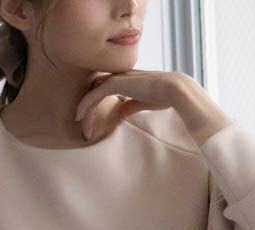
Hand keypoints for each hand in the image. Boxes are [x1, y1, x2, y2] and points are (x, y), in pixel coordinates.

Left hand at [74, 70, 232, 146]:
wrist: (174, 90)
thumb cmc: (164, 96)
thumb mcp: (141, 102)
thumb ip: (128, 105)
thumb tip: (119, 113)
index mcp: (125, 79)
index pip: (103, 90)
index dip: (95, 104)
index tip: (90, 122)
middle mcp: (119, 76)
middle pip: (95, 90)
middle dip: (88, 108)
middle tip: (85, 128)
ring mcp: (117, 78)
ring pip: (93, 93)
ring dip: (86, 111)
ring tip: (82, 127)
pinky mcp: (116, 83)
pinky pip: (95, 94)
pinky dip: (86, 105)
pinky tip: (80, 117)